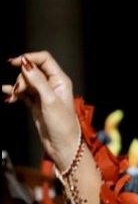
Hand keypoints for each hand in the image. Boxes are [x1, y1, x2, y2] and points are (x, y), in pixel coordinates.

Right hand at [2, 51, 81, 171]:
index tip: (15, 63)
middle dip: (22, 77)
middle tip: (19, 90)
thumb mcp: (50, 100)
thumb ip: (37, 81)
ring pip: (26, 81)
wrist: (62, 145)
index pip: (44, 59)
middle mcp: (53, 85)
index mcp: (61, 81)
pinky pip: (22, 93)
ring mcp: (44, 94)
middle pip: (32, 70)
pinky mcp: (36, 103)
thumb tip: (26, 64)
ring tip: (14, 96)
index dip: (29, 58)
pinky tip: (8, 96)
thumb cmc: (62, 125)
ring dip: (17, 86)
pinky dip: (15, 93)